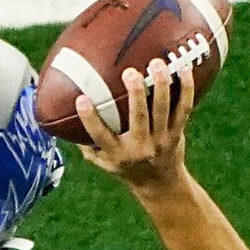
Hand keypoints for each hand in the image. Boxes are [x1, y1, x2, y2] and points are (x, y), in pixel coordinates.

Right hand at [74, 57, 193, 192]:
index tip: (81, 99)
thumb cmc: (128, 168)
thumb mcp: (105, 163)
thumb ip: (88, 144)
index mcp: (117, 154)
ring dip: (161, 85)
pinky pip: (184, 108)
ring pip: (162, 110)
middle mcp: (139, 148)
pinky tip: (185, 68)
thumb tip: (64, 119)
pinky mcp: (177, 134)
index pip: (100, 136)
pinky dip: (186, 88)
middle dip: (135, 94)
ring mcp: (161, 141)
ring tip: (157, 64)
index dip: (90, 119)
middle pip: (138, 118)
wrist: (161, 186)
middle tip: (131, 72)